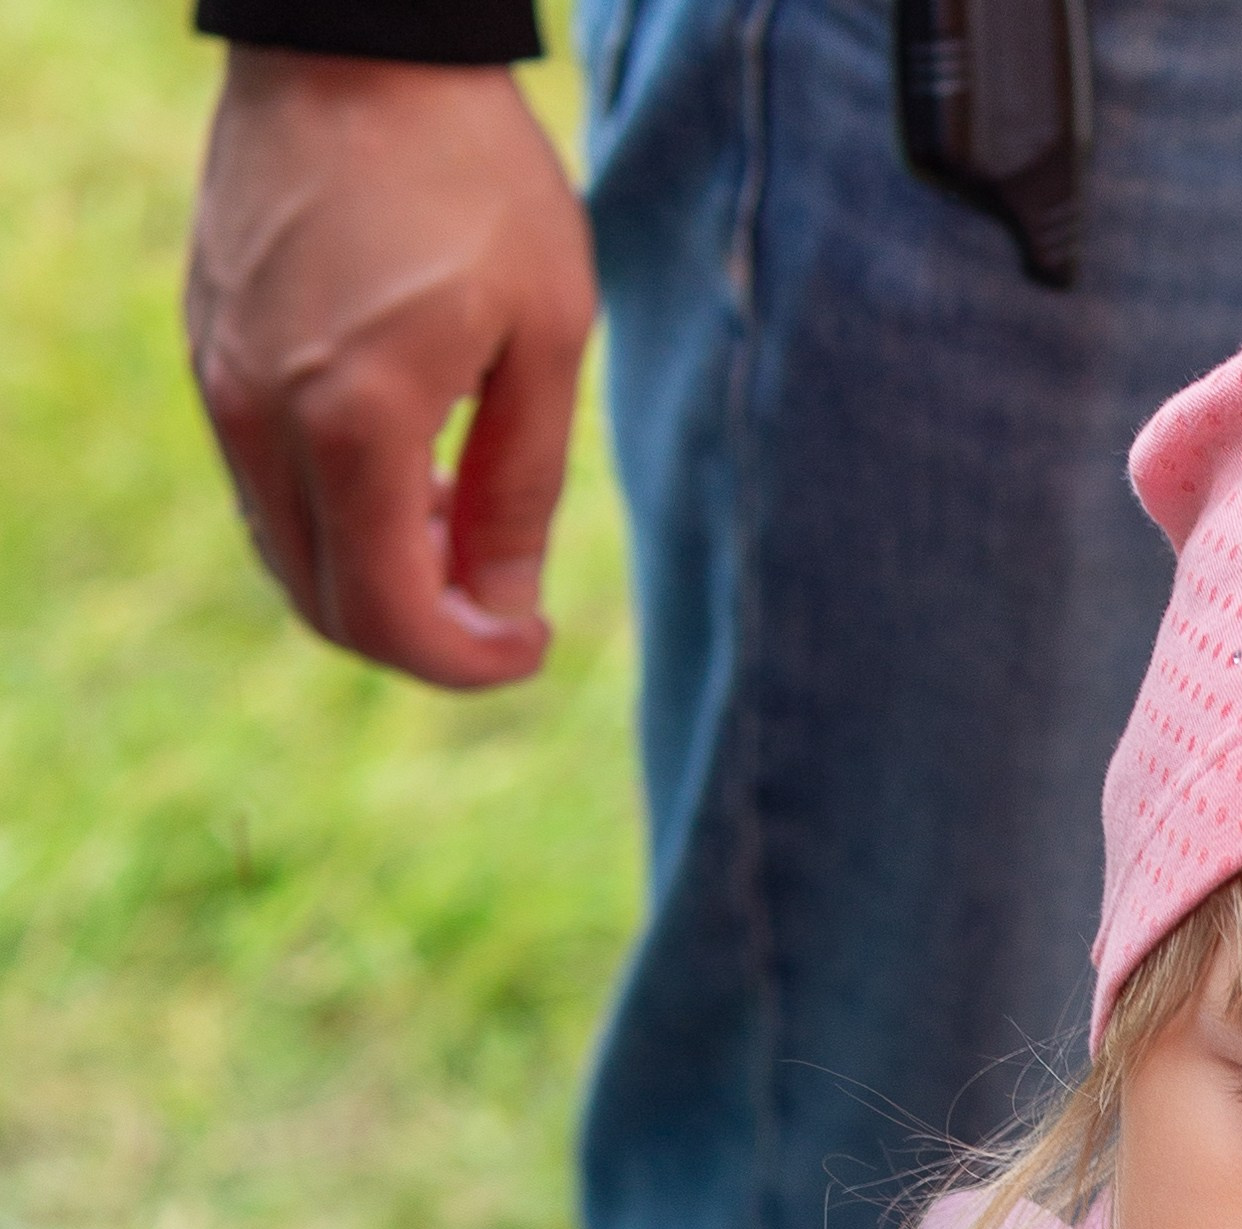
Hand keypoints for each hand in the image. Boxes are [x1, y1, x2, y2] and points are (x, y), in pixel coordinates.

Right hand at [186, 51, 595, 688]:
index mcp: (354, 422)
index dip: (466, 664)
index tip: (530, 641)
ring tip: (456, 511)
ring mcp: (221, 383)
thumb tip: (506, 609)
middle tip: (501, 596)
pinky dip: (334, 511)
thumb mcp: (545, 335)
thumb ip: (522, 490)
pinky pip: (264, 482)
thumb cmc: (471, 173)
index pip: (390, 618)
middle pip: (327, 607)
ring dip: (376, 572)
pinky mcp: (209, 349)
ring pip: (289, 552)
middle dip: (422, 633)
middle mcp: (264, 417)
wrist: (355, 34)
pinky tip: (403, 460)